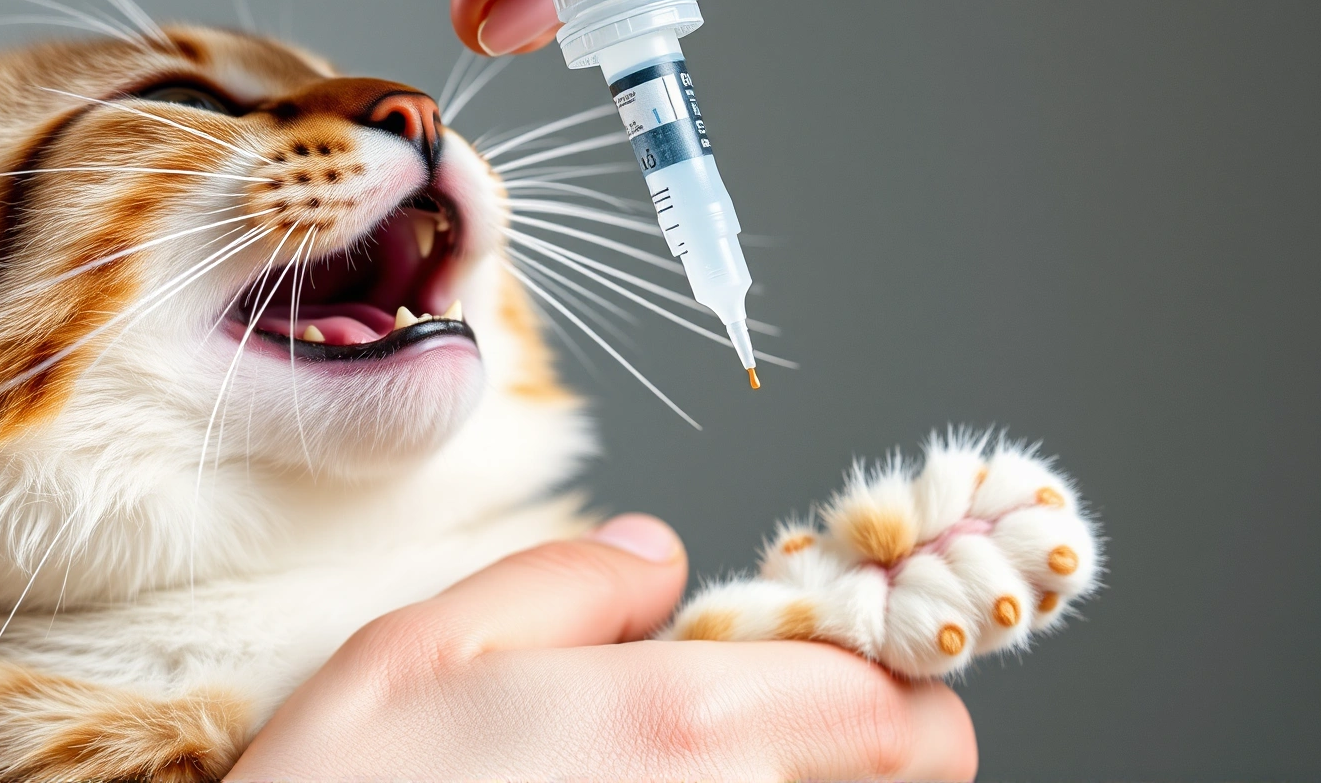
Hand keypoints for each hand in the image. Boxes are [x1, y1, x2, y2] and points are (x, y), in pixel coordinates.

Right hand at [227, 514, 976, 780]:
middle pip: (909, 780)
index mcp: (684, 733)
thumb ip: (558, 586)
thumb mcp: (411, 659)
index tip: (814, 645)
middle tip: (740, 719)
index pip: (903, 704)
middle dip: (852, 737)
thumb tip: (656, 559)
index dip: (873, 664)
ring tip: (660, 772)